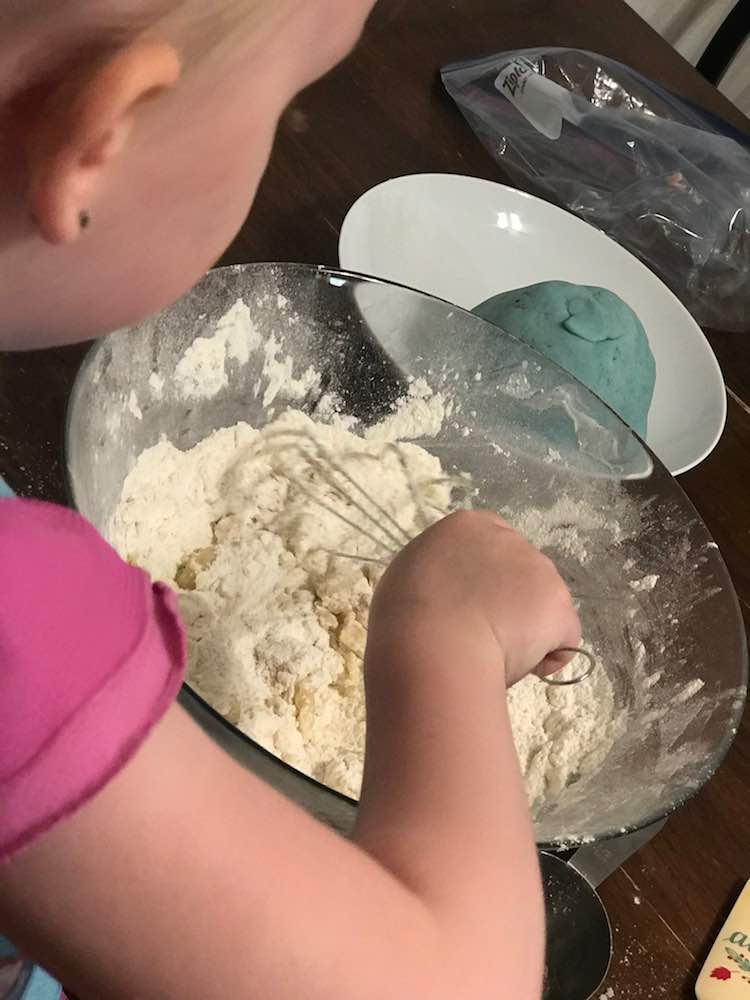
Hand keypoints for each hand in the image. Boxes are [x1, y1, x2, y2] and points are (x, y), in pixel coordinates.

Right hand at [369, 510, 580, 685]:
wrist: (433, 643)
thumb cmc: (406, 614)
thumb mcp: (408, 576)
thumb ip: (436, 574)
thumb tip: (445, 593)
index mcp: (466, 526)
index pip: (488, 547)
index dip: (482, 581)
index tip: (467, 606)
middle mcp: (509, 539)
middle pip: (519, 573)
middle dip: (507, 603)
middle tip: (478, 634)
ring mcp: (539, 569)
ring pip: (541, 606)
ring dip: (525, 629)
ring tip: (492, 654)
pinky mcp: (559, 604)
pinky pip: (562, 637)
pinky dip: (545, 657)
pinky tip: (518, 665)